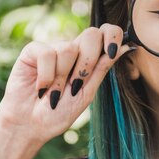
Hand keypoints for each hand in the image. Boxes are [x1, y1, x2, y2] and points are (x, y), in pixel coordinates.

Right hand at [0, 24, 132, 145]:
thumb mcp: (87, 93)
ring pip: (69, 48)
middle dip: (87, 63)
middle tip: (76, 85)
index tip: (113, 51)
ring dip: (62, 78)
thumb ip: (103, 68)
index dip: (112, 35)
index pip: (106, 32)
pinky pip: (47, 53)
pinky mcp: (33, 51)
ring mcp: (53, 48)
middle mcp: (72, 49)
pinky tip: (40, 88)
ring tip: (54, 92)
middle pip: (91, 34)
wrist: (31, 126)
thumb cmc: (59, 112)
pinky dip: (46, 76)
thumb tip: (127, 46)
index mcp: (89, 58)